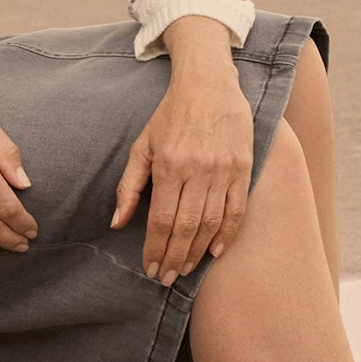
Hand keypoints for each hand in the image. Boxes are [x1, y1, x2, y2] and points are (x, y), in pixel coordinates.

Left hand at [115, 52, 253, 281]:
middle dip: (173, 257)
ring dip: (197, 252)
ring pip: (211, 223)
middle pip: (185, 227)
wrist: (209, 84)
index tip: (149, 267)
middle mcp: (196, 169)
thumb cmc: (170, 115)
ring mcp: (223, 169)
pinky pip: (236, 209)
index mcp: (168, 164)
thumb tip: (117, 223)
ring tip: (185, 269)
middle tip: (166, 277)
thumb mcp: (142, 145)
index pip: (160, 219)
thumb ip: (129, 186)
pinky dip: (227, 234)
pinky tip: (215, 252)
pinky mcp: (243, 166)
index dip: (154, 248)